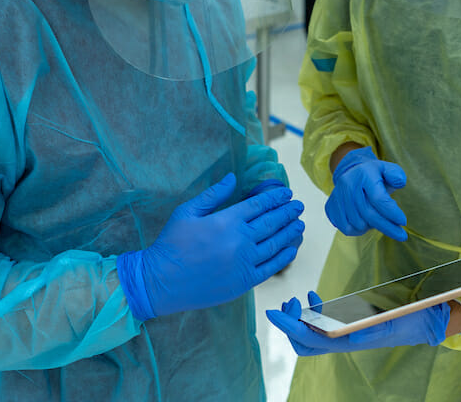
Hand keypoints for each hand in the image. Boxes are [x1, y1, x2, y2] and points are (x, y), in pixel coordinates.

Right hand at [117, 174, 303, 319]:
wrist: (161, 281)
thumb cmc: (171, 244)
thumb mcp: (187, 212)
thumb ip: (213, 195)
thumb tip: (232, 178)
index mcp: (226, 221)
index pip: (259, 205)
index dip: (275, 198)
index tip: (286, 193)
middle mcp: (240, 240)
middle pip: (271, 222)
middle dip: (287, 212)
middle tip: (298, 206)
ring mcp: (243, 262)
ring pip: (275, 244)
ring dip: (290, 232)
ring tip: (299, 224)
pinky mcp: (243, 282)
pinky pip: (270, 268)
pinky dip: (283, 257)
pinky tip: (291, 249)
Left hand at [266, 292, 448, 355]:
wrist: (425, 322)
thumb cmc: (411, 321)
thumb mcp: (395, 322)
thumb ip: (376, 329)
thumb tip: (352, 337)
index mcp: (349, 341)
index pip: (311, 339)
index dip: (290, 327)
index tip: (275, 312)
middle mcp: (343, 340)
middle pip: (304, 341)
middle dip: (290, 324)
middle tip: (287, 303)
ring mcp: (345, 333)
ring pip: (311, 334)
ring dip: (298, 319)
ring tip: (295, 300)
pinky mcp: (349, 324)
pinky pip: (323, 322)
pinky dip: (313, 310)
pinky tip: (312, 295)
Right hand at [326, 147, 407, 240]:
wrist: (352, 172)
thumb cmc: (374, 175)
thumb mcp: (388, 170)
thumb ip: (397, 175)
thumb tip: (400, 183)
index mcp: (364, 174)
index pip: (378, 198)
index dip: (391, 213)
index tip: (403, 222)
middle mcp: (348, 184)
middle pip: (369, 214)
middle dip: (387, 227)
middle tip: (401, 235)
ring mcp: (337, 196)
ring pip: (358, 223)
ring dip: (372, 226)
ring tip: (378, 219)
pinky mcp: (330, 207)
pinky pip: (346, 228)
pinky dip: (358, 230)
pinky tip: (366, 223)